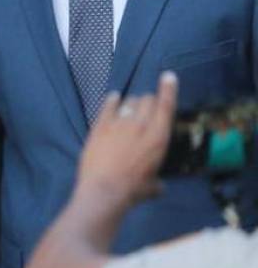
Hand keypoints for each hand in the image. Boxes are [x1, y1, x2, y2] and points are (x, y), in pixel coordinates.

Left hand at [75, 72, 178, 208]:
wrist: (104, 191)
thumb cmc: (132, 190)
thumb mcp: (152, 187)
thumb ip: (157, 182)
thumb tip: (159, 187)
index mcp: (158, 137)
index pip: (166, 105)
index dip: (168, 88)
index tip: (168, 77)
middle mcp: (141, 125)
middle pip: (147, 100)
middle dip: (148, 101)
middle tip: (145, 108)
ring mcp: (119, 124)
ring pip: (129, 102)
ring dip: (132, 102)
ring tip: (130, 107)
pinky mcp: (100, 127)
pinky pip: (108, 107)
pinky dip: (112, 100)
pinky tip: (113, 98)